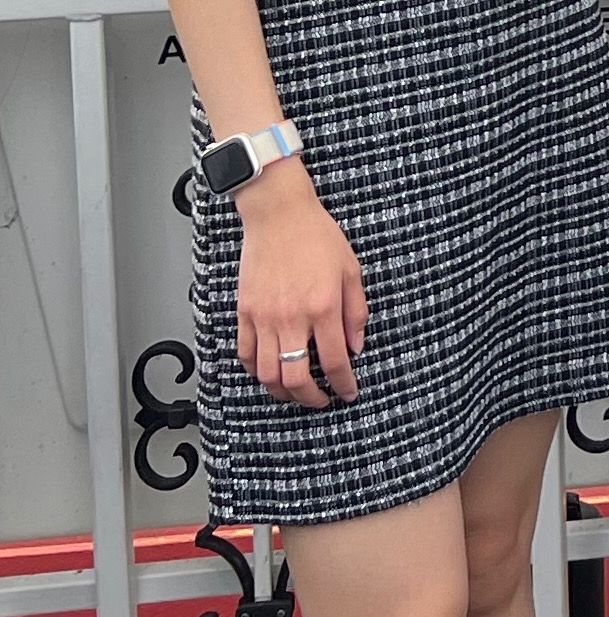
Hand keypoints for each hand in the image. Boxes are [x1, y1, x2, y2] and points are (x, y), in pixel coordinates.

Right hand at [235, 165, 366, 406]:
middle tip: (321, 401)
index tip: (348, 392)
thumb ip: (356, 312)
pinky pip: (246, 354)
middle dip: (310, 398)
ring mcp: (264, 317)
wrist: (279, 215)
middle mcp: (292, 317)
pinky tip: (269, 371)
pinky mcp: (244, 313)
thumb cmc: (317, 237)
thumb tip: (356, 346)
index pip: (334, 361)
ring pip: (267, 373)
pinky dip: (256, 370)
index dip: (343, 384)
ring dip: (281, 391)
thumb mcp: (351, 270)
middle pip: (296, 377)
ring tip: (294, 392)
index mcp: (324, 307)